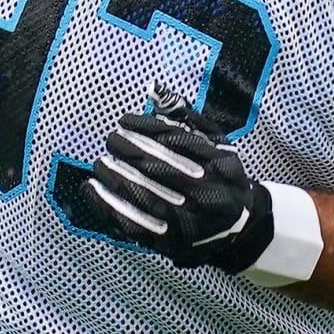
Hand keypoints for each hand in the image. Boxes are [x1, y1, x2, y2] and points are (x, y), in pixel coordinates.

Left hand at [85, 84, 272, 271]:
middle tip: (111, 139)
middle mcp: (208, 194)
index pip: (178, 141)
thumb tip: (156, 91)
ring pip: (146, 198)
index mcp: (221, 165)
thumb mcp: (215, 142)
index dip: (147, 128)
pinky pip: (134, 225)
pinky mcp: (172, 242)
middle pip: (161, 169)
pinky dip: (109, 207)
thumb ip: (187, 117)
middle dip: (130, 151)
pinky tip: (93, 190)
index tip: (124, 120)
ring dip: (117, 179)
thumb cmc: (221, 174)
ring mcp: (190, 222)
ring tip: (100, 163)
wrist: (239, 225)